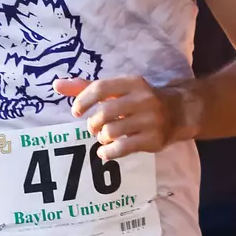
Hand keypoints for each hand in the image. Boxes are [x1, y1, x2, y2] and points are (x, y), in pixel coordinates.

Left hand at [53, 75, 194, 160]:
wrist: (178, 112)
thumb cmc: (139, 100)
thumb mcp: (118, 89)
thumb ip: (87, 87)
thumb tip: (56, 85)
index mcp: (132, 83)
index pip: (101, 87)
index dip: (83, 100)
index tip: (76, 112)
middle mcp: (143, 99)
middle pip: (105, 112)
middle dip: (92, 123)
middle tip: (92, 128)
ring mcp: (150, 120)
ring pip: (112, 131)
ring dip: (101, 138)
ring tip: (103, 137)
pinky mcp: (153, 139)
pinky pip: (123, 148)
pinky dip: (108, 153)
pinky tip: (104, 153)